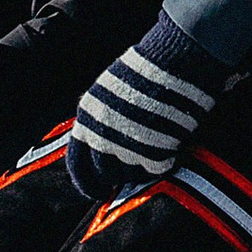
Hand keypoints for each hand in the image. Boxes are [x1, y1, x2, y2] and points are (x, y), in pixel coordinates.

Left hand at [60, 12, 229, 199]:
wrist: (174, 60)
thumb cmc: (144, 70)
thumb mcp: (107, 92)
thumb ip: (100, 121)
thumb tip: (100, 147)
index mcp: (86, 119)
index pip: (77, 164)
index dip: (86, 183)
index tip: (97, 191)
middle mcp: (101, 136)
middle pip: (103, 175)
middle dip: (114, 179)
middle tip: (128, 179)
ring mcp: (126, 146)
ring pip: (128, 176)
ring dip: (138, 170)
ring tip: (150, 154)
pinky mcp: (154, 152)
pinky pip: (154, 170)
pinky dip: (161, 163)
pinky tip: (168, 150)